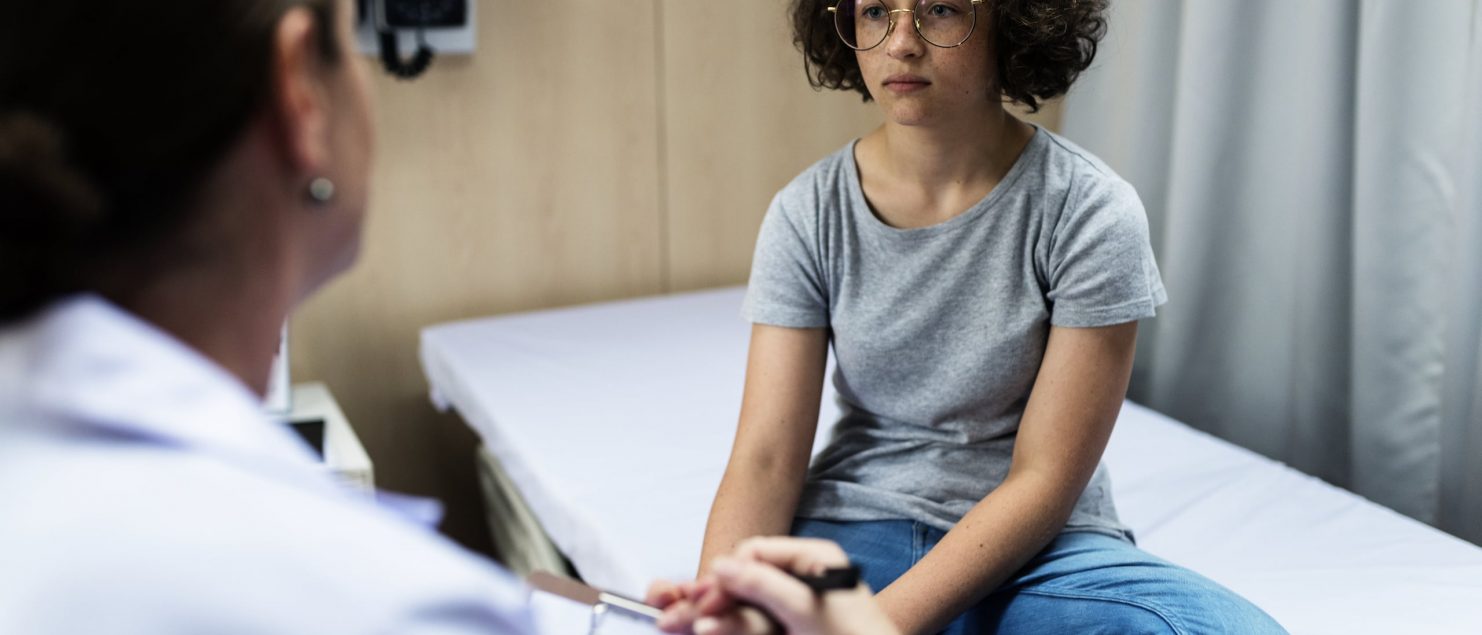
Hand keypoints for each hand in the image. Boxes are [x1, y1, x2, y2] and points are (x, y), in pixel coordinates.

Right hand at [650, 537, 898, 634]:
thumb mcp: (806, 610)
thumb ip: (763, 585)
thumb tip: (720, 565)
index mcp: (812, 559)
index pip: (755, 553)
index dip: (727, 575)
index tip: (706, 600)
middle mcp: (800, 577)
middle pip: (744, 580)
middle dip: (714, 599)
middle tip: (684, 620)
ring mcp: (792, 606)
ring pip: (743, 606)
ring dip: (720, 617)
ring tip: (697, 629)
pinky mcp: (786, 628)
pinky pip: (753, 624)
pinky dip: (734, 628)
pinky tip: (714, 631)